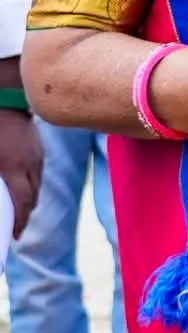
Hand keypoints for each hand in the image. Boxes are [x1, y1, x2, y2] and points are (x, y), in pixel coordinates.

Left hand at [0, 108, 42, 238]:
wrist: (6, 96)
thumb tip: (0, 192)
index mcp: (14, 167)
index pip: (23, 203)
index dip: (20, 222)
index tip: (15, 235)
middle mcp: (31, 164)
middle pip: (33, 197)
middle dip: (25, 214)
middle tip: (15, 226)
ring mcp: (37, 154)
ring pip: (37, 184)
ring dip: (29, 199)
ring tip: (18, 208)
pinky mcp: (38, 146)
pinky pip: (37, 172)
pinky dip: (30, 183)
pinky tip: (20, 183)